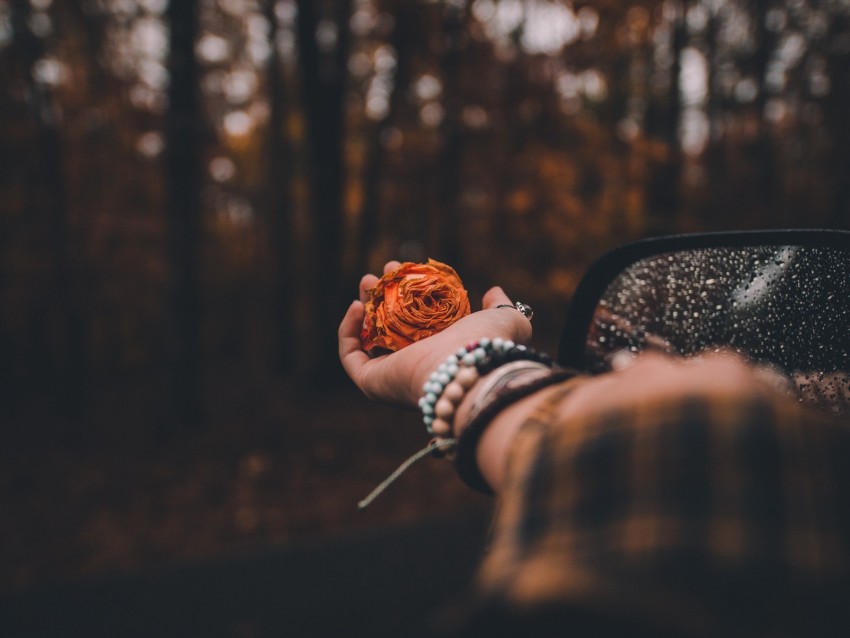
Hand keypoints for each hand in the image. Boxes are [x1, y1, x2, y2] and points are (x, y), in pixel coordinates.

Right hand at [338, 261, 532, 408]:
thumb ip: (501, 306)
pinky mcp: (372, 382)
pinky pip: (351, 356)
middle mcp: (415, 365)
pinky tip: (357, 305)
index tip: (408, 270)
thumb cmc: (487, 345)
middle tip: (386, 270)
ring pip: (368, 338)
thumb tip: (493, 293)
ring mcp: (391, 375)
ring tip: (368, 280)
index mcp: (442, 352)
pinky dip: (348, 330)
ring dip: (364, 306)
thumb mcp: (504, 320)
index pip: (418, 323)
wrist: (467, 371)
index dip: (409, 294)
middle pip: (390, 327)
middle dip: (384, 294)